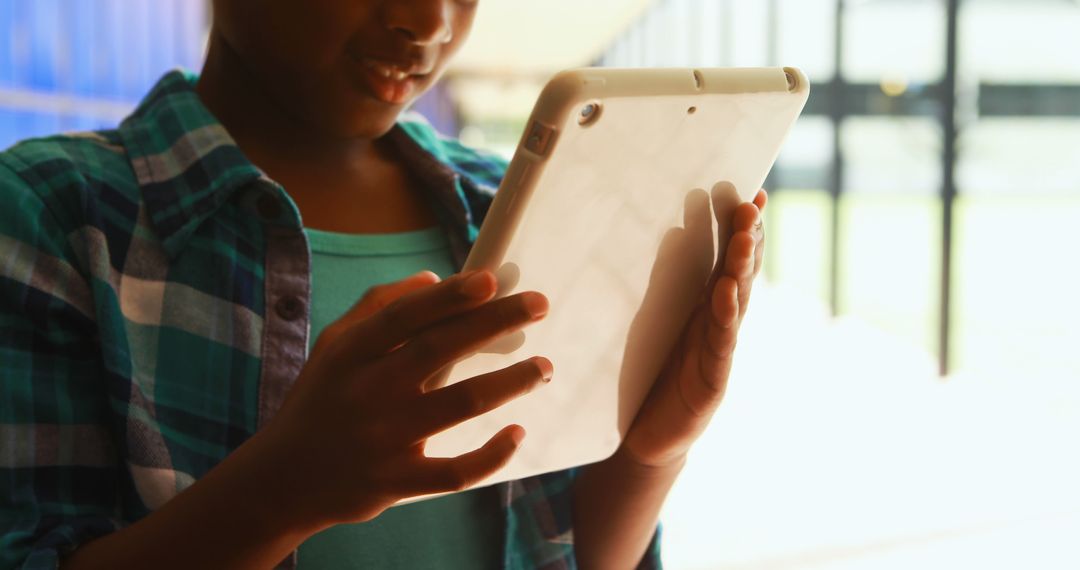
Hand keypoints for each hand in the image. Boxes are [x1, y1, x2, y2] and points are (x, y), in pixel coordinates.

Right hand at [250, 270, 551, 532]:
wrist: (284, 479)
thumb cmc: (321, 400)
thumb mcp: (334, 347)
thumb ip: (378, 306)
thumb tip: (432, 278)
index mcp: (352, 354)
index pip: (405, 316)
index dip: (449, 296)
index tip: (490, 279)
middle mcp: (368, 392)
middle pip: (441, 349)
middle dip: (495, 322)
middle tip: (539, 304)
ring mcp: (385, 440)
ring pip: (461, 403)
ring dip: (511, 382)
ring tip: (543, 366)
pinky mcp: (398, 482)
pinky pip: (456, 471)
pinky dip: (492, 455)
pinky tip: (517, 433)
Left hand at [620, 189, 767, 467]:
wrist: (644, 437)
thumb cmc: (650, 374)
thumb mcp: (654, 321)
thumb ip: (666, 280)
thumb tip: (674, 231)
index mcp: (705, 307)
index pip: (726, 259)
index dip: (738, 227)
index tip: (746, 189)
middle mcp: (718, 325)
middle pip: (738, 274)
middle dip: (747, 237)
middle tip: (749, 200)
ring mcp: (719, 352)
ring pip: (736, 303)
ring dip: (742, 268)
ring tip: (745, 234)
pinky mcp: (712, 381)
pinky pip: (720, 343)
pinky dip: (725, 315)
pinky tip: (727, 290)